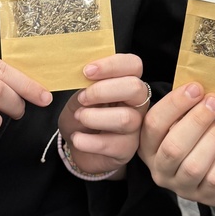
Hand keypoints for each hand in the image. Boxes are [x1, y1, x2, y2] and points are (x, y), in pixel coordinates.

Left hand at [58, 54, 150, 176]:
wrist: (77, 143)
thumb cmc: (81, 113)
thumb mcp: (79, 94)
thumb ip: (84, 83)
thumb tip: (84, 73)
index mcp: (127, 82)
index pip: (133, 65)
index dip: (111, 65)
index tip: (87, 71)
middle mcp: (137, 103)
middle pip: (135, 88)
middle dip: (103, 91)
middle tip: (82, 98)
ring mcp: (136, 127)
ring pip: (125, 118)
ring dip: (94, 117)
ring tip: (79, 118)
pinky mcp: (127, 150)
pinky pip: (112, 144)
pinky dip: (88, 141)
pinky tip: (77, 139)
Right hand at [139, 82, 214, 206]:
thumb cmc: (195, 139)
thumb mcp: (182, 122)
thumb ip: (184, 107)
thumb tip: (199, 86)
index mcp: (147, 145)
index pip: (153, 125)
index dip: (174, 104)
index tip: (196, 87)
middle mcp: (159, 169)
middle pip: (173, 147)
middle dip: (197, 120)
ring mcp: (180, 186)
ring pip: (194, 165)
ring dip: (212, 137)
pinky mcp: (204, 196)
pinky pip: (214, 176)